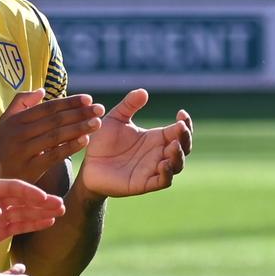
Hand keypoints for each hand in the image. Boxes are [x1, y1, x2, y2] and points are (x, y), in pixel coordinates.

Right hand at [0, 89, 103, 186]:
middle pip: (55, 120)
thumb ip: (21, 102)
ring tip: (97, 123)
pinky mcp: (30, 169)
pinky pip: (53, 156)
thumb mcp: (5, 121)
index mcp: (15, 120)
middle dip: (79, 113)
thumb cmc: (2, 145)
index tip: (88, 98)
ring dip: (79, 128)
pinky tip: (85, 140)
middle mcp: (19, 133)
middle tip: (99, 108)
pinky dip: (70, 147)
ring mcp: (24, 151)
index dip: (69, 102)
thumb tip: (42, 90)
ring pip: (56, 137)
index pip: (47, 107)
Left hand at [75, 89, 192, 198]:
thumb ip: (128, 105)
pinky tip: (164, 164)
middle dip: (186, 138)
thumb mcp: (115, 119)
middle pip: (183, 147)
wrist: (89, 165)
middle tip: (180, 128)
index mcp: (156, 138)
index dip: (185, 123)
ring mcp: (153, 169)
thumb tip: (143, 92)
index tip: (181, 113)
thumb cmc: (103, 143)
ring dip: (179, 155)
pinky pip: (163, 181)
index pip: (179, 131)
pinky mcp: (144, 183)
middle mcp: (158, 153)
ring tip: (172, 145)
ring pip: (177, 165)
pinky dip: (167, 174)